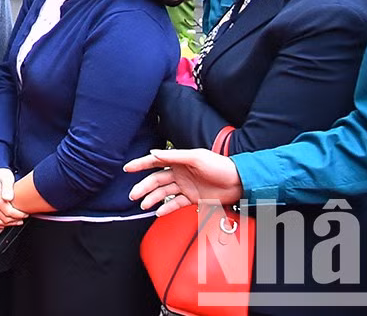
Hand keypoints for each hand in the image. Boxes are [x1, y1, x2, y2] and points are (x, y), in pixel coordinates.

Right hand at [0, 168, 25, 226]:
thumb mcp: (7, 178)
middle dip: (15, 220)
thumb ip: (8, 188)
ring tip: (16, 221)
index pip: (8, 212)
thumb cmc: (1, 174)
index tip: (25, 214)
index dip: (19, 215)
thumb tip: (8, 198)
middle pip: (3, 218)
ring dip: (8, 223)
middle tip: (23, 218)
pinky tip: (5, 222)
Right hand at [125, 148, 243, 213]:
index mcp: (179, 161)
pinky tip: (158, 212)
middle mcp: (180, 174)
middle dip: (143, 187)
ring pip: (163, 193)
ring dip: (152, 198)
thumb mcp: (196, 157)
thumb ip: (174, 156)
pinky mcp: (192, 199)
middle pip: (156, 180)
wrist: (238, 182)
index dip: (140, 164)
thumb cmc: (220, 166)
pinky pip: (175, 204)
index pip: (155, 162)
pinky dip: (166, 208)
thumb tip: (153, 153)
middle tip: (133, 194)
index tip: (128, 168)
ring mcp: (185, 187)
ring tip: (143, 205)